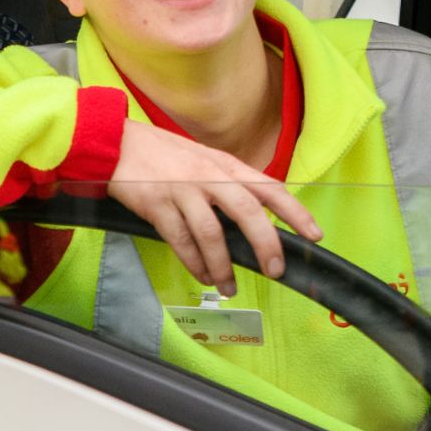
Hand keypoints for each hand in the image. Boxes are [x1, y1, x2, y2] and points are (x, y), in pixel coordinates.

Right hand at [106, 120, 322, 295]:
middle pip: (246, 212)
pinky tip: (202, 275)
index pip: (269, 188)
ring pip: (212, 234)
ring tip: (228, 286)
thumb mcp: (203, 159)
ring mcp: (182, 190)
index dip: (295, 212)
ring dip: (223, 266)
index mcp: (225, 165)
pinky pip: (181, 241)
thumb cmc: (163, 155)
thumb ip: (227, 183)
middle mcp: (208, 176)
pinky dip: (194, 263)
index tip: (314, 236)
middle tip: (275, 270)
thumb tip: (254, 217)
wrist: (116, 144)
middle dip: (265, 244)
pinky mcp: (156, 205)